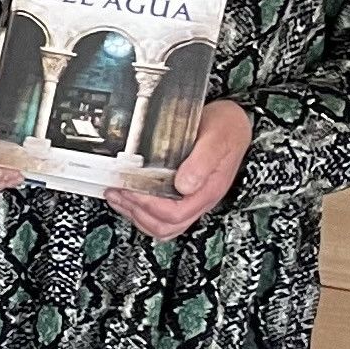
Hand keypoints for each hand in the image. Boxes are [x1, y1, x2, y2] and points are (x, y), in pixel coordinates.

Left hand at [109, 100, 251, 241]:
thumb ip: (202, 162)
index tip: (130, 189)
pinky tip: (127, 197)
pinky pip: (160, 215)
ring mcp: (190, 198)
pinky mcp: (181, 193)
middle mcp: (199, 199)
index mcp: (208, 190)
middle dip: (137, 211)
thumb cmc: (227, 128)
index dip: (149, 205)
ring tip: (116, 196)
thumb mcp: (218, 138)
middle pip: (166, 226)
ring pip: (161, 225)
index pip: (176, 214)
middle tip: (117, 192)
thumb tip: (184, 185)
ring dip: (135, 214)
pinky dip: (139, 211)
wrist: (233, 123)